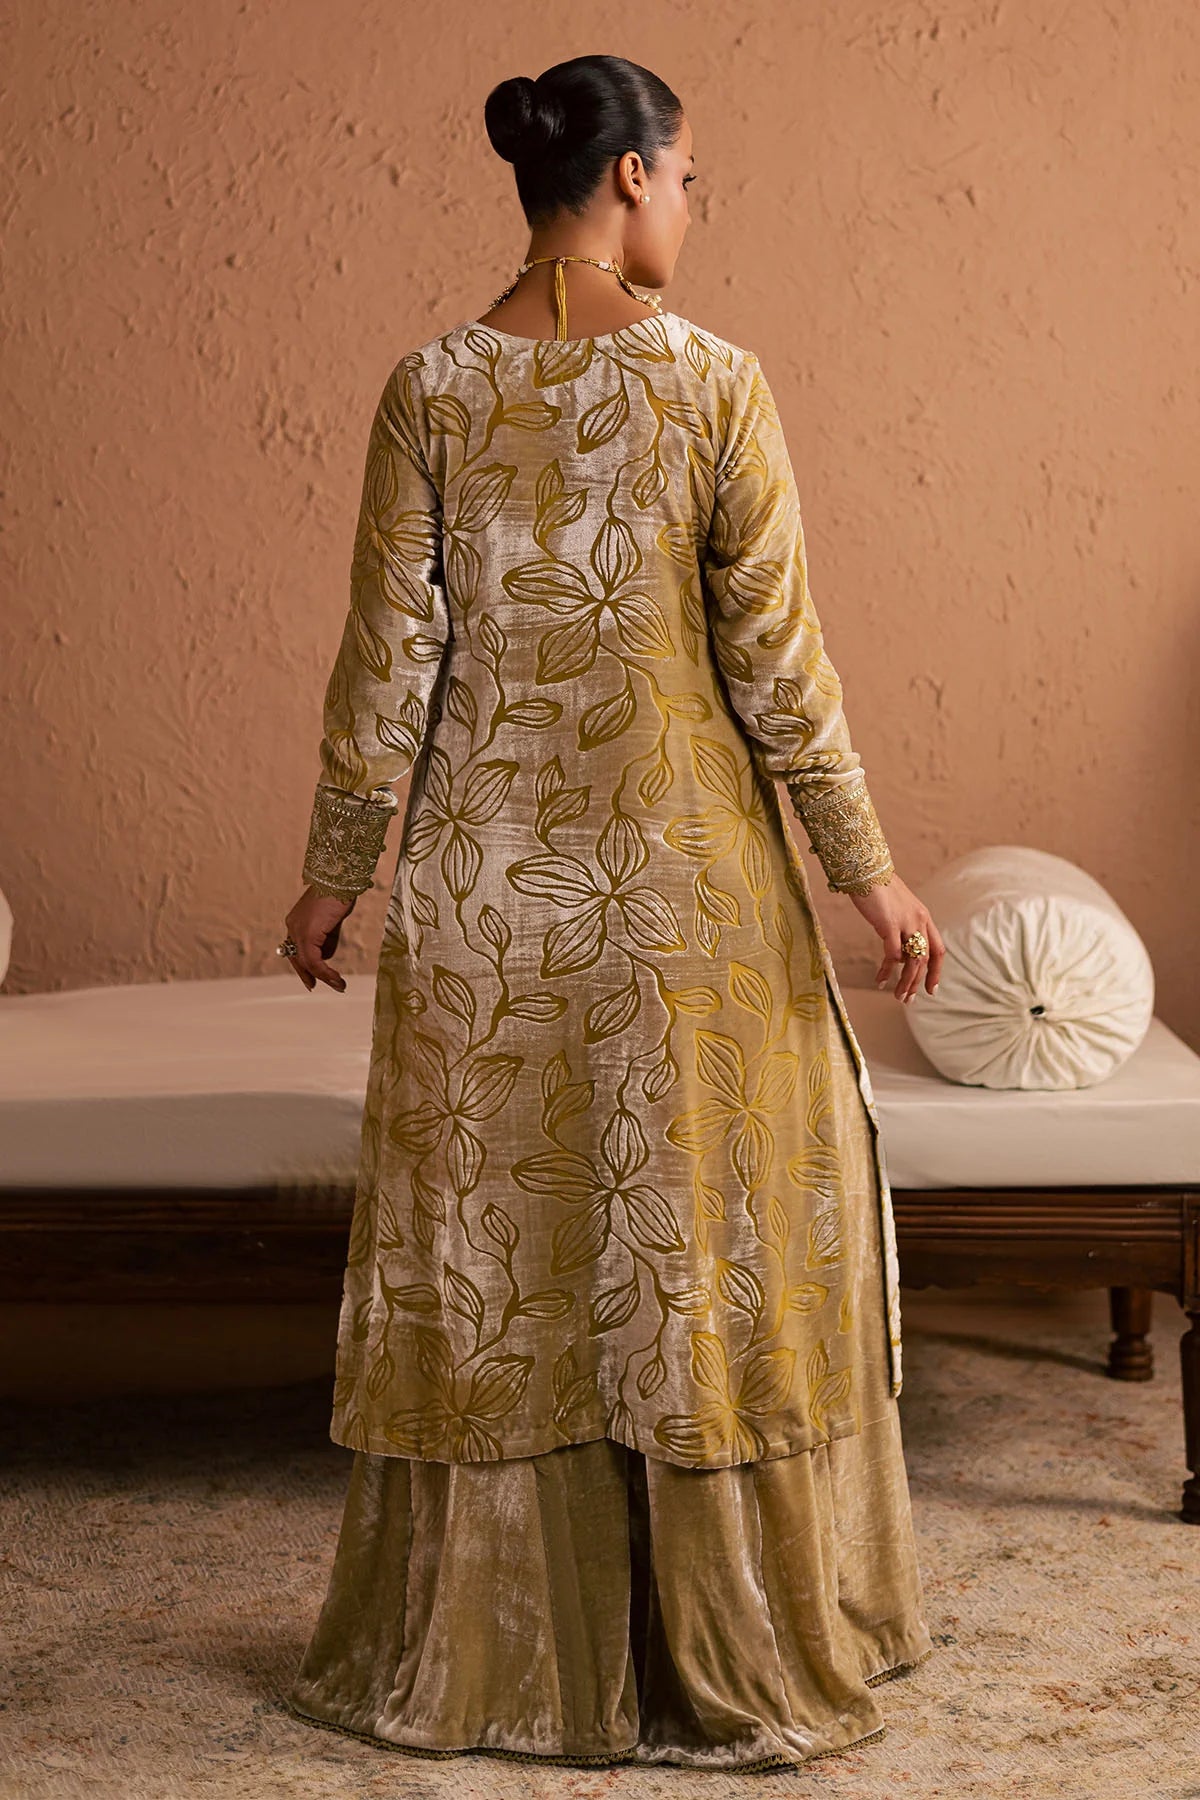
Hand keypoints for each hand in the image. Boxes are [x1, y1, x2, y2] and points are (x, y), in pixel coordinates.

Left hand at [282, 886, 354, 992]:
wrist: (339, 880)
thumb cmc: (339, 894)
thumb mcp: (332, 920)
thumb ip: (326, 936)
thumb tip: (326, 954)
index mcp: (296, 922)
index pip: (295, 950)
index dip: (303, 966)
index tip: (312, 979)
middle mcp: (292, 926)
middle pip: (296, 958)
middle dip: (307, 974)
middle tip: (314, 987)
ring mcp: (298, 931)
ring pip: (307, 962)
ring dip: (324, 976)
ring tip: (338, 984)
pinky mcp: (307, 934)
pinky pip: (314, 961)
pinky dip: (325, 972)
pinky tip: (336, 978)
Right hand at [848, 872, 943, 1003]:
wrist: (866, 869)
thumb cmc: (877, 888)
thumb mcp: (897, 908)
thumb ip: (902, 929)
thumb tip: (898, 955)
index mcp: (924, 917)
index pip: (938, 950)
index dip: (936, 971)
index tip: (931, 989)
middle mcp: (920, 921)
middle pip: (926, 960)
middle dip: (918, 983)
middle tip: (909, 1000)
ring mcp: (906, 923)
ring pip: (912, 961)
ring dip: (905, 982)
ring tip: (897, 996)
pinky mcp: (889, 925)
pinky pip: (892, 954)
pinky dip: (887, 970)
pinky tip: (880, 978)